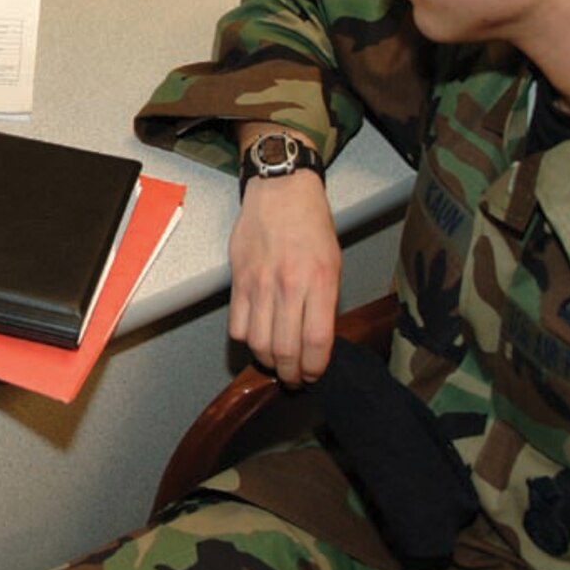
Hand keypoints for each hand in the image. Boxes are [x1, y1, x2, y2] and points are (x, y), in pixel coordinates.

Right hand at [230, 168, 340, 385]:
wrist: (281, 190)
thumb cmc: (311, 224)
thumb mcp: (333, 262)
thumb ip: (325, 301)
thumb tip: (317, 340)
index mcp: (320, 281)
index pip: (316, 342)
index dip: (314, 368)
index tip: (314, 375)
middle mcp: (289, 285)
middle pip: (285, 350)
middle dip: (290, 374)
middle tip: (294, 378)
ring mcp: (259, 283)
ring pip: (258, 343)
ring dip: (268, 362)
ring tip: (275, 364)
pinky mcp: (238, 280)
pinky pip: (237, 325)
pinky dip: (246, 341)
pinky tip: (256, 339)